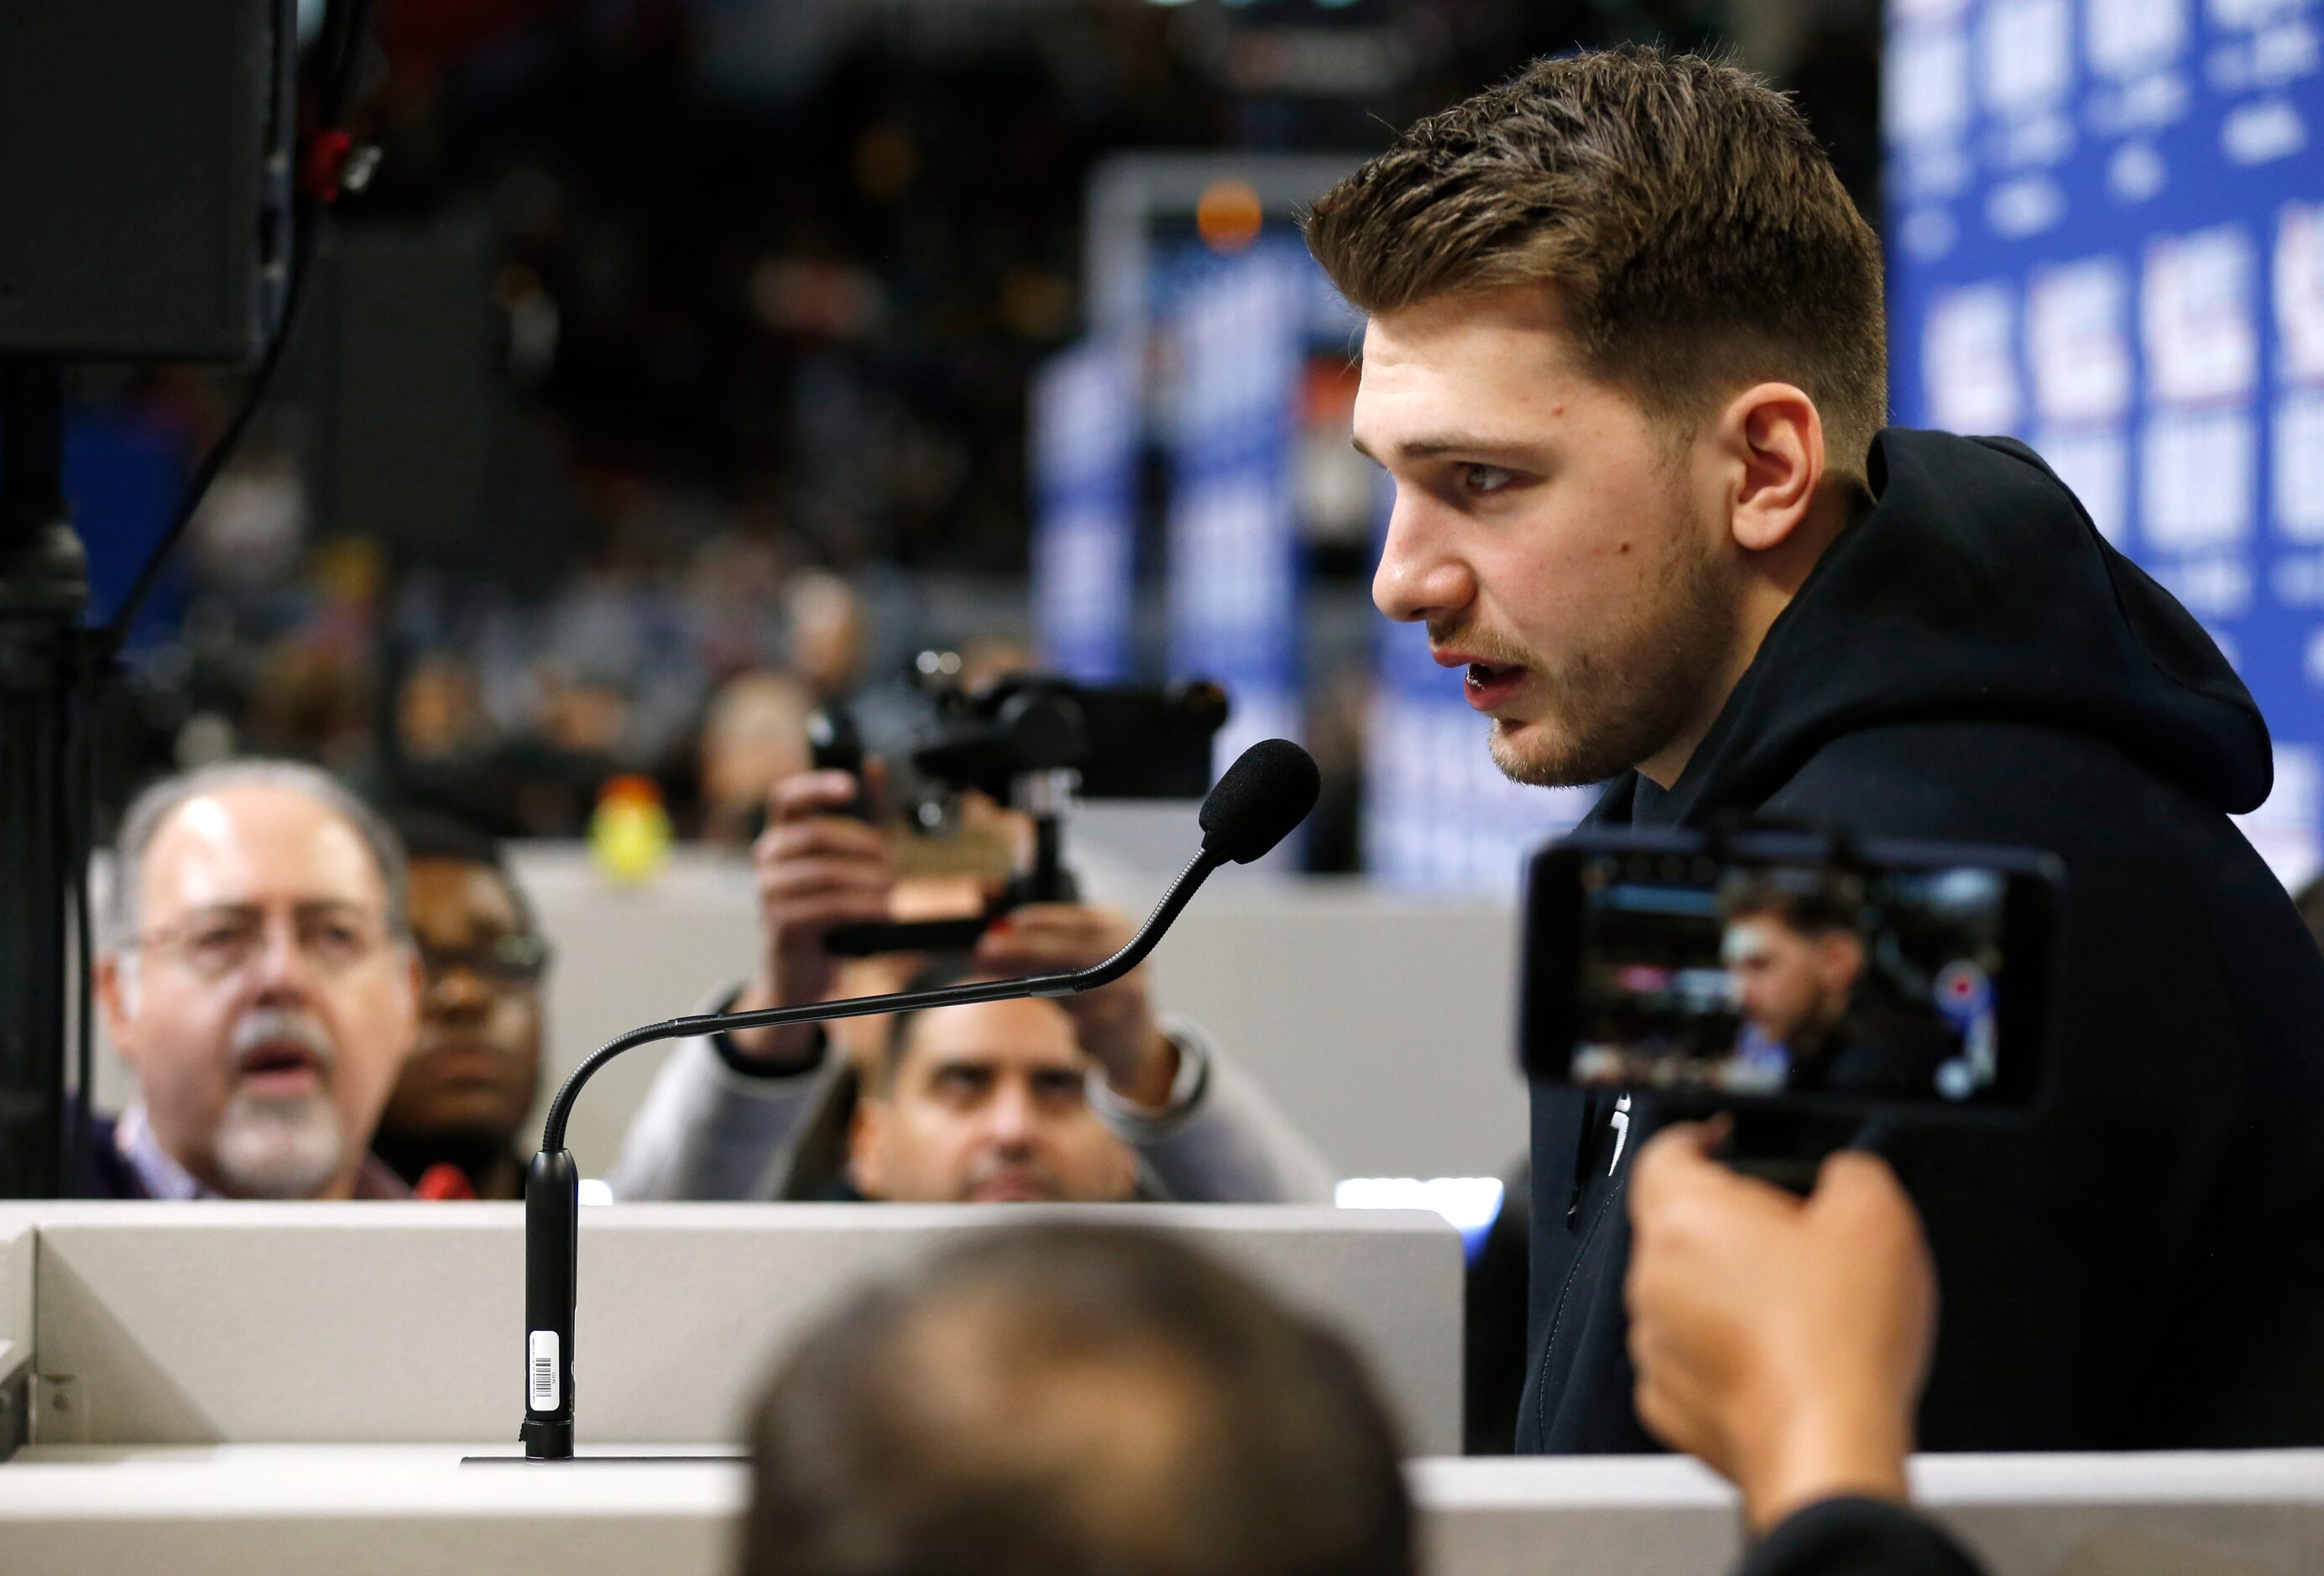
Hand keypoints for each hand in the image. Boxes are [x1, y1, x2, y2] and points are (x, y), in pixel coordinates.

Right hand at [726, 765, 893, 1065]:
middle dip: (864, 847)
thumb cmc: (830, 909)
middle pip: (816, 835)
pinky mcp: (781, 925)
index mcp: (782, 834)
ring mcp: (769, 893)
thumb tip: (874, 765)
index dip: (816, 786)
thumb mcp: (852, 857)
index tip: (850, 786)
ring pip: (826, 873)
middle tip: (893, 864)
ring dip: (869, 881)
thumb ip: (866, 814)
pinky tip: (881, 912)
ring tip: (891, 893)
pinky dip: (863, 907)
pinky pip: (827, 907)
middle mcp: (767, 858)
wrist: (807, 970)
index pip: (786, 797)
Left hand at [972, 904, 1176, 1106]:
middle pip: (1074, 950)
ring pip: (1072, 985)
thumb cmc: (1087, 981)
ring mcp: (1129, 990)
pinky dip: (1056, 1014)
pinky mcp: (1119, 1023)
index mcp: (1118, 924)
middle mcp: (1130, 954)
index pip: (1080, 918)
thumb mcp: (1069, 950)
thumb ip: (1036, 935)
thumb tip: (991, 920)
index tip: (1012, 922)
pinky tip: (1048, 1013)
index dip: (1046, 920)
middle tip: (986, 950)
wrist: (1129, 1035)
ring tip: (998, 981)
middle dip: (1026, 949)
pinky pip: (1077, 1018)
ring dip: (1030, 982)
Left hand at [1625, 1120, 1935, 1535]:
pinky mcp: (1668, 1401)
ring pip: (1684, 1293)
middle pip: (1677, 1224)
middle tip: (1794, 1238)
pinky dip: (1727, 1353)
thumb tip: (1845, 1174)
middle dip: (1732, 1224)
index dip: (1701, 1138)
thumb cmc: (1839, 1345)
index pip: (1665, 1150)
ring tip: (1799, 1310)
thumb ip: (1851, 1171)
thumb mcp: (1876, 1217)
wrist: (1828, 1448)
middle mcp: (1653, 1277)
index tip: (1724, 1141)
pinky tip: (1782, 1360)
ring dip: (1728, 1292)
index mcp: (1687, 1218)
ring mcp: (1655, 1342)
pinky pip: (1691, 1356)